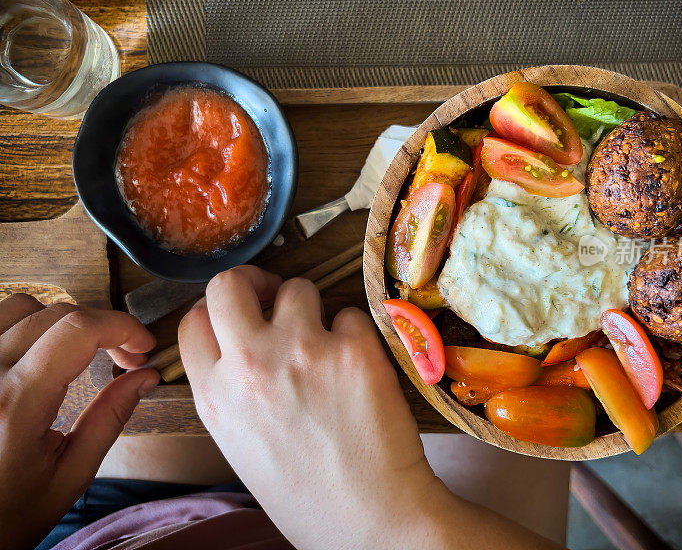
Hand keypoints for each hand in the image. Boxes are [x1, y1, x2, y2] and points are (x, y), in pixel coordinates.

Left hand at [0, 294, 159, 549]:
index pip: (78, 331)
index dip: (122, 326)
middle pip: (56, 314)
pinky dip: (24, 324)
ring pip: (18, 307)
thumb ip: (110, 418)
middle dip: (103, 326)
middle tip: (124, 357)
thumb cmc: (7, 514)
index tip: (143, 346)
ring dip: (60, 321)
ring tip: (79, 351)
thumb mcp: (69, 476)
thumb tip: (147, 376)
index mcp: (17, 405)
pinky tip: (40, 351)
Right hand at [179, 267, 445, 548]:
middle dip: (253, 280)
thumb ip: (230, 388)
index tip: (241, 312)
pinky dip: (355, 334)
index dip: (217, 310)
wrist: (369, 520)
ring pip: (298, 287)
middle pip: (229, 282)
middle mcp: (250, 365)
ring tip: (326, 344)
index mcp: (215, 395)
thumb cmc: (306, 492)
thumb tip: (237, 338)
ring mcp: (303, 351)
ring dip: (312, 308)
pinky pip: (350, 314)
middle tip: (275, 295)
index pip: (193, 318)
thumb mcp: (240, 444)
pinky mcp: (353, 350)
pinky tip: (358, 370)